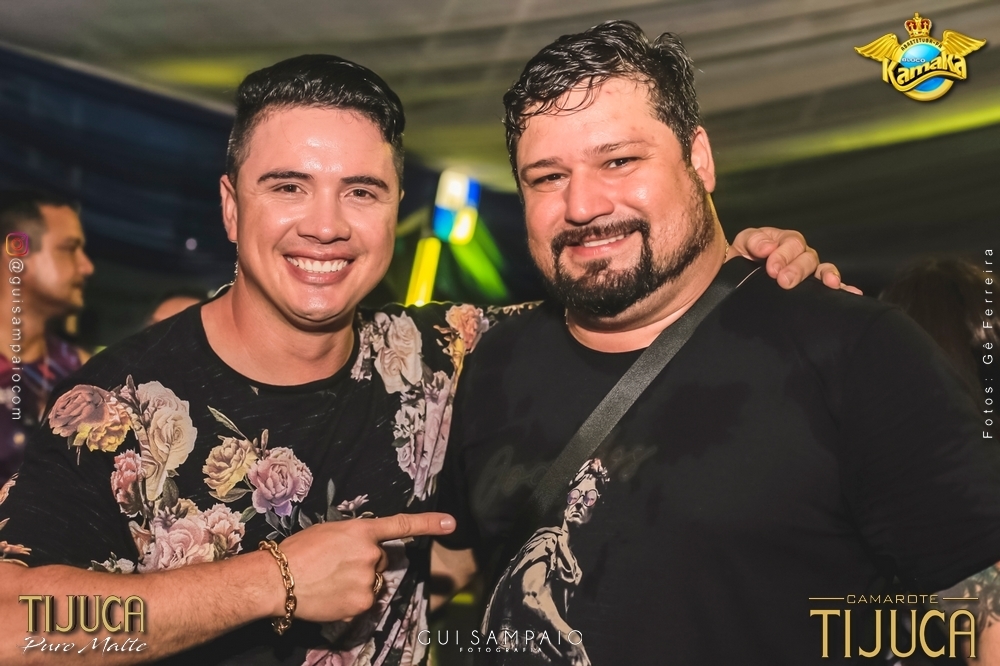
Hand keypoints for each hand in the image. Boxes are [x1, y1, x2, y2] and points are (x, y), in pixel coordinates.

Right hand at [274, 512, 454, 621]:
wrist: (277, 579)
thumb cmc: (296, 551)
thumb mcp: (329, 532)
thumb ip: (353, 538)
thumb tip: (365, 549)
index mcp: (361, 531)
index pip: (401, 525)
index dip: (428, 524)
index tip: (451, 523)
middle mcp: (371, 554)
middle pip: (382, 560)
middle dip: (366, 563)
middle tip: (337, 565)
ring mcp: (368, 580)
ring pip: (374, 582)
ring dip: (360, 582)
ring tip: (331, 581)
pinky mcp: (362, 603)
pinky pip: (365, 601)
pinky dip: (352, 600)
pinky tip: (332, 595)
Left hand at [729, 227, 861, 293]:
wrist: (736, 277)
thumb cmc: (742, 258)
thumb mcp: (744, 243)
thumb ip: (754, 240)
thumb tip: (768, 247)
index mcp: (784, 242)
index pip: (791, 242)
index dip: (783, 254)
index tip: (772, 268)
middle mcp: (799, 256)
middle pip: (808, 257)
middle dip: (797, 269)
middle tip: (784, 281)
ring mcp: (807, 273)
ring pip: (822, 271)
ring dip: (827, 275)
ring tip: (829, 283)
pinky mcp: (811, 290)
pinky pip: (830, 288)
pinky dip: (842, 289)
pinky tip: (851, 293)